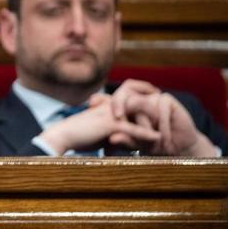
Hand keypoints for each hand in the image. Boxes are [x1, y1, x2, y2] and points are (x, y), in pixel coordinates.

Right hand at [38, 96, 159, 154]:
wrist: (62, 136)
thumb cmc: (76, 135)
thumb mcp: (96, 131)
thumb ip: (110, 132)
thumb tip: (117, 140)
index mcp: (106, 104)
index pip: (127, 89)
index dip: (141, 88)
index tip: (153, 91)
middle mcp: (110, 106)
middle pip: (135, 96)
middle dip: (151, 97)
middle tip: (164, 98)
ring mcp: (110, 115)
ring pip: (137, 112)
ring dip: (152, 116)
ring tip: (165, 119)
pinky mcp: (110, 126)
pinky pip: (132, 128)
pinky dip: (145, 133)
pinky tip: (157, 137)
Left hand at [114, 89, 217, 155]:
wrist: (177, 148)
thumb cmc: (153, 145)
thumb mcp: (137, 144)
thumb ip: (125, 140)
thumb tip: (112, 139)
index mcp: (126, 108)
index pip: (115, 99)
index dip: (115, 104)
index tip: (115, 115)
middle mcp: (138, 100)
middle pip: (128, 101)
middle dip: (133, 122)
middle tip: (141, 136)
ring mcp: (152, 98)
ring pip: (143, 105)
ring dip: (148, 125)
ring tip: (155, 138)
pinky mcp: (166, 100)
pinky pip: (160, 108)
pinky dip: (162, 125)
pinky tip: (164, 136)